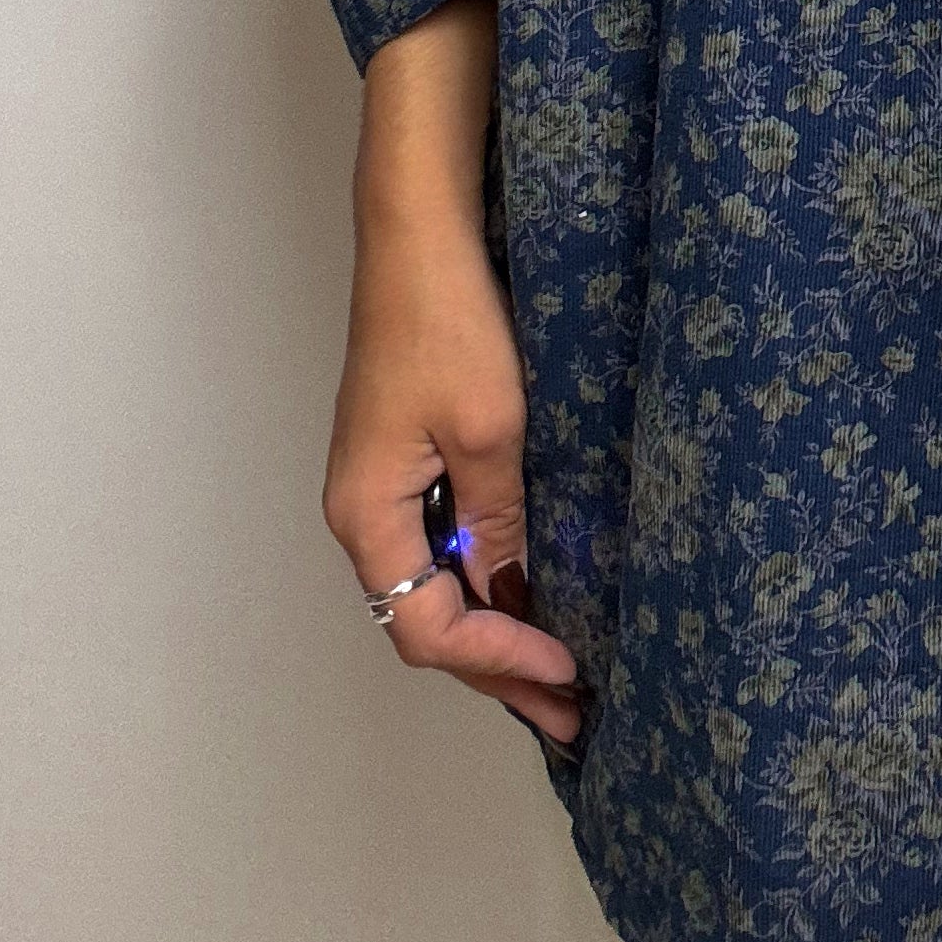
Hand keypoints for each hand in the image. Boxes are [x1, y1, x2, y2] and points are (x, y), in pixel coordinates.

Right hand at [321, 0, 582, 742]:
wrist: (420, 232)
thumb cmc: (448, 319)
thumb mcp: (493, 427)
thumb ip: (502, 518)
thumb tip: (517, 593)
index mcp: (368, 515)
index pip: (428, 628)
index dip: (499, 659)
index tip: (569, 669)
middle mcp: (366, 513)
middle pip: (428, 621)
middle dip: (501, 669)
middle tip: (575, 709)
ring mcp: (387, 487)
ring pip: (438, 588)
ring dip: (497, 631)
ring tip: (564, 673)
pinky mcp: (411, 459)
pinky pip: (445, 545)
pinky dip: (490, 580)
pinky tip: (539, 592)